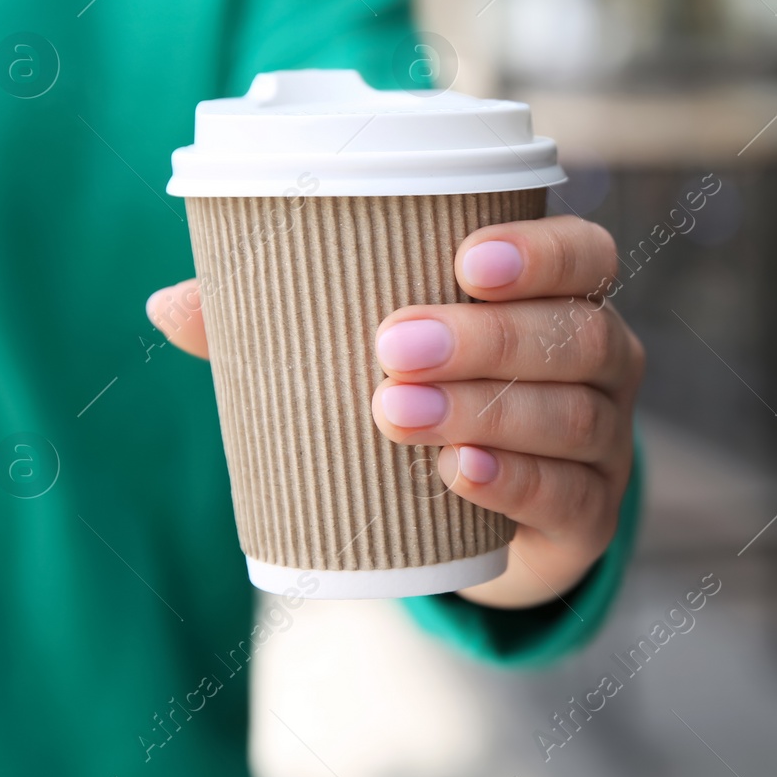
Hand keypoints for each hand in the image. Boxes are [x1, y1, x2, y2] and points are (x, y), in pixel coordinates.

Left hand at [146, 215, 642, 609]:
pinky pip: (567, 495)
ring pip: (571, 415)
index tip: (463, 259)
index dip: (538, 252)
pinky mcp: (589, 515)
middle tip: (391, 347)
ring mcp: (606, 442)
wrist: (484, 524)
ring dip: (486, 409)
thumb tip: (170, 304)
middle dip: (486, 336)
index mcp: (562, 298)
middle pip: (576, 335)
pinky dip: (512, 481)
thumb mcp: (382, 358)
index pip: (583, 257)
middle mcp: (603, 361)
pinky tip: (458, 472)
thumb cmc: (436, 403)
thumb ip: (289, 327)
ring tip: (397, 412)